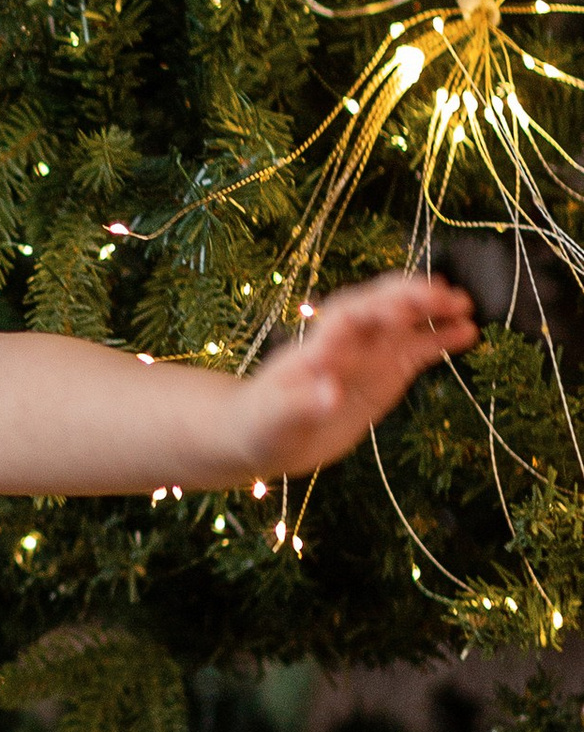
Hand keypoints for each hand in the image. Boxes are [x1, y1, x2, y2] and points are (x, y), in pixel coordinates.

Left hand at [237, 273, 475, 479]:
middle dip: (413, 298)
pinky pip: (417, 349)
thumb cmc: (261, 422)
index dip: (378, 307)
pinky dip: (440, 340)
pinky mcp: (384, 371)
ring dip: (433, 312)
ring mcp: (369, 353)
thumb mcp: (276, 418)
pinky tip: (469, 334)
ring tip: (467, 308)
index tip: (407, 307)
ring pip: (405, 322)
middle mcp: (348, 340)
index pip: (351, 315)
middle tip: (449, 297)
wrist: (262, 434)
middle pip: (383, 306)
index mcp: (320, 344)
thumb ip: (302, 404)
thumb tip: (329, 392)